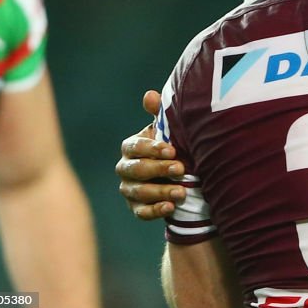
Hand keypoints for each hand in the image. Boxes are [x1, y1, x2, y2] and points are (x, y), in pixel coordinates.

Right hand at [116, 90, 186, 219]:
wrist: (182, 175)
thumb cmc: (174, 147)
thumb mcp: (170, 130)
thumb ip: (160, 114)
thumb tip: (150, 95)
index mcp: (132, 147)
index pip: (135, 147)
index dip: (152, 149)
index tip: (172, 150)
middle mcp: (125, 168)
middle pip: (136, 170)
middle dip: (159, 169)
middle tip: (181, 169)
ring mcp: (129, 189)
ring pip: (139, 192)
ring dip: (161, 192)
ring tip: (182, 192)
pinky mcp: (137, 208)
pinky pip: (141, 212)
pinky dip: (156, 211)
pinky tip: (171, 207)